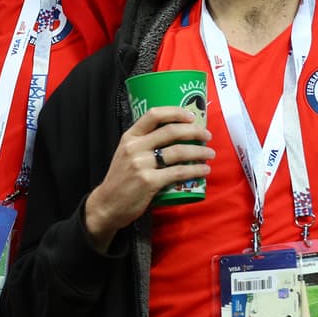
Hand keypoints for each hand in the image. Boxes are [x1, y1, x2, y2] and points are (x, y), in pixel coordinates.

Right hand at [83, 107, 213, 248]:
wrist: (108, 204)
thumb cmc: (121, 179)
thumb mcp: (126, 154)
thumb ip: (144, 144)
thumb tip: (175, 137)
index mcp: (129, 136)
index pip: (153, 115)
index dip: (175, 112)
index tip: (191, 116)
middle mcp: (134, 147)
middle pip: (170, 131)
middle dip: (194, 132)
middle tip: (207, 136)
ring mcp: (141, 164)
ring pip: (178, 152)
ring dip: (199, 152)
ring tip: (210, 153)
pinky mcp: (149, 182)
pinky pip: (178, 172)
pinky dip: (195, 170)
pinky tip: (204, 170)